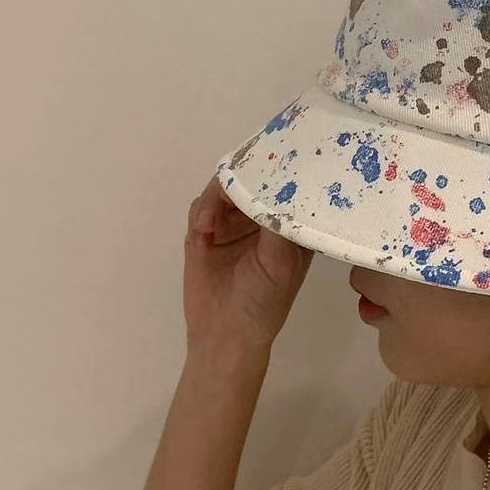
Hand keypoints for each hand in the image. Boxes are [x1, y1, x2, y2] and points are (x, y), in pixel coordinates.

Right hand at [183, 173, 313, 352]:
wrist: (224, 333)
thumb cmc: (263, 302)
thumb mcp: (282, 263)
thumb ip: (278, 224)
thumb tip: (277, 186)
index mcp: (289, 225)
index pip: (287, 186)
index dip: (280, 170)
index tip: (270, 157)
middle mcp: (262, 219)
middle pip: (251, 179)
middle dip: (241, 178)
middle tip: (232, 183)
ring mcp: (232, 223)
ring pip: (223, 189)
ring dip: (216, 198)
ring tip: (211, 223)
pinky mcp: (205, 231)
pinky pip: (201, 206)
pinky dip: (202, 212)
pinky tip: (204, 230)